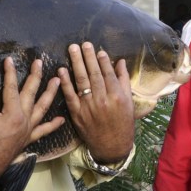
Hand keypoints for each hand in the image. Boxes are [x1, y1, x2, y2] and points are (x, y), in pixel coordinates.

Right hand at [0, 57, 63, 188]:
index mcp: (13, 113)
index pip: (12, 87)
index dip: (10, 72)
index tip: (9, 60)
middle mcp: (24, 120)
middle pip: (31, 94)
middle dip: (35, 76)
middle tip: (39, 62)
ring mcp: (28, 130)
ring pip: (42, 109)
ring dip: (50, 94)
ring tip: (58, 81)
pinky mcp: (27, 139)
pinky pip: (43, 131)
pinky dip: (53, 125)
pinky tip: (61, 120)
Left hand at [58, 42, 133, 163]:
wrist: (111, 147)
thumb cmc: (122, 123)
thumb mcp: (128, 103)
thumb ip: (124, 81)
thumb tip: (120, 61)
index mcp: (117, 97)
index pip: (108, 74)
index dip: (103, 61)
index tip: (98, 50)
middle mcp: (102, 100)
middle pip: (94, 74)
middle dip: (88, 58)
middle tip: (83, 44)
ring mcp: (88, 106)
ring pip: (81, 81)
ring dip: (76, 64)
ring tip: (72, 49)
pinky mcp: (76, 113)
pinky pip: (70, 95)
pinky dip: (65, 82)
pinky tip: (61, 70)